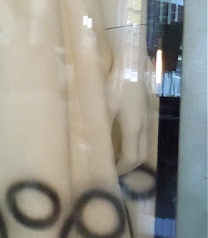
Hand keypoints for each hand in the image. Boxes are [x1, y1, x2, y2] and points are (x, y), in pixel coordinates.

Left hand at [106, 50, 154, 174]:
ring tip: (117, 157)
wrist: (131, 64)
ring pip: (143, 144)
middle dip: (129, 166)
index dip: (122, 169)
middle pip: (141, 154)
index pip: (132, 158)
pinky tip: (122, 137)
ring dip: (133, 154)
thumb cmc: (115, 84)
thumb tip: (89, 143)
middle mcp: (143, 125)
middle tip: (114, 169)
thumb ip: (99, 125)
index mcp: (133, 127)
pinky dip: (134, 142)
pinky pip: (142, 134)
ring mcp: (147, 118)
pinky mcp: (146, 110)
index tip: (111, 173)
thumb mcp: (103, 105)